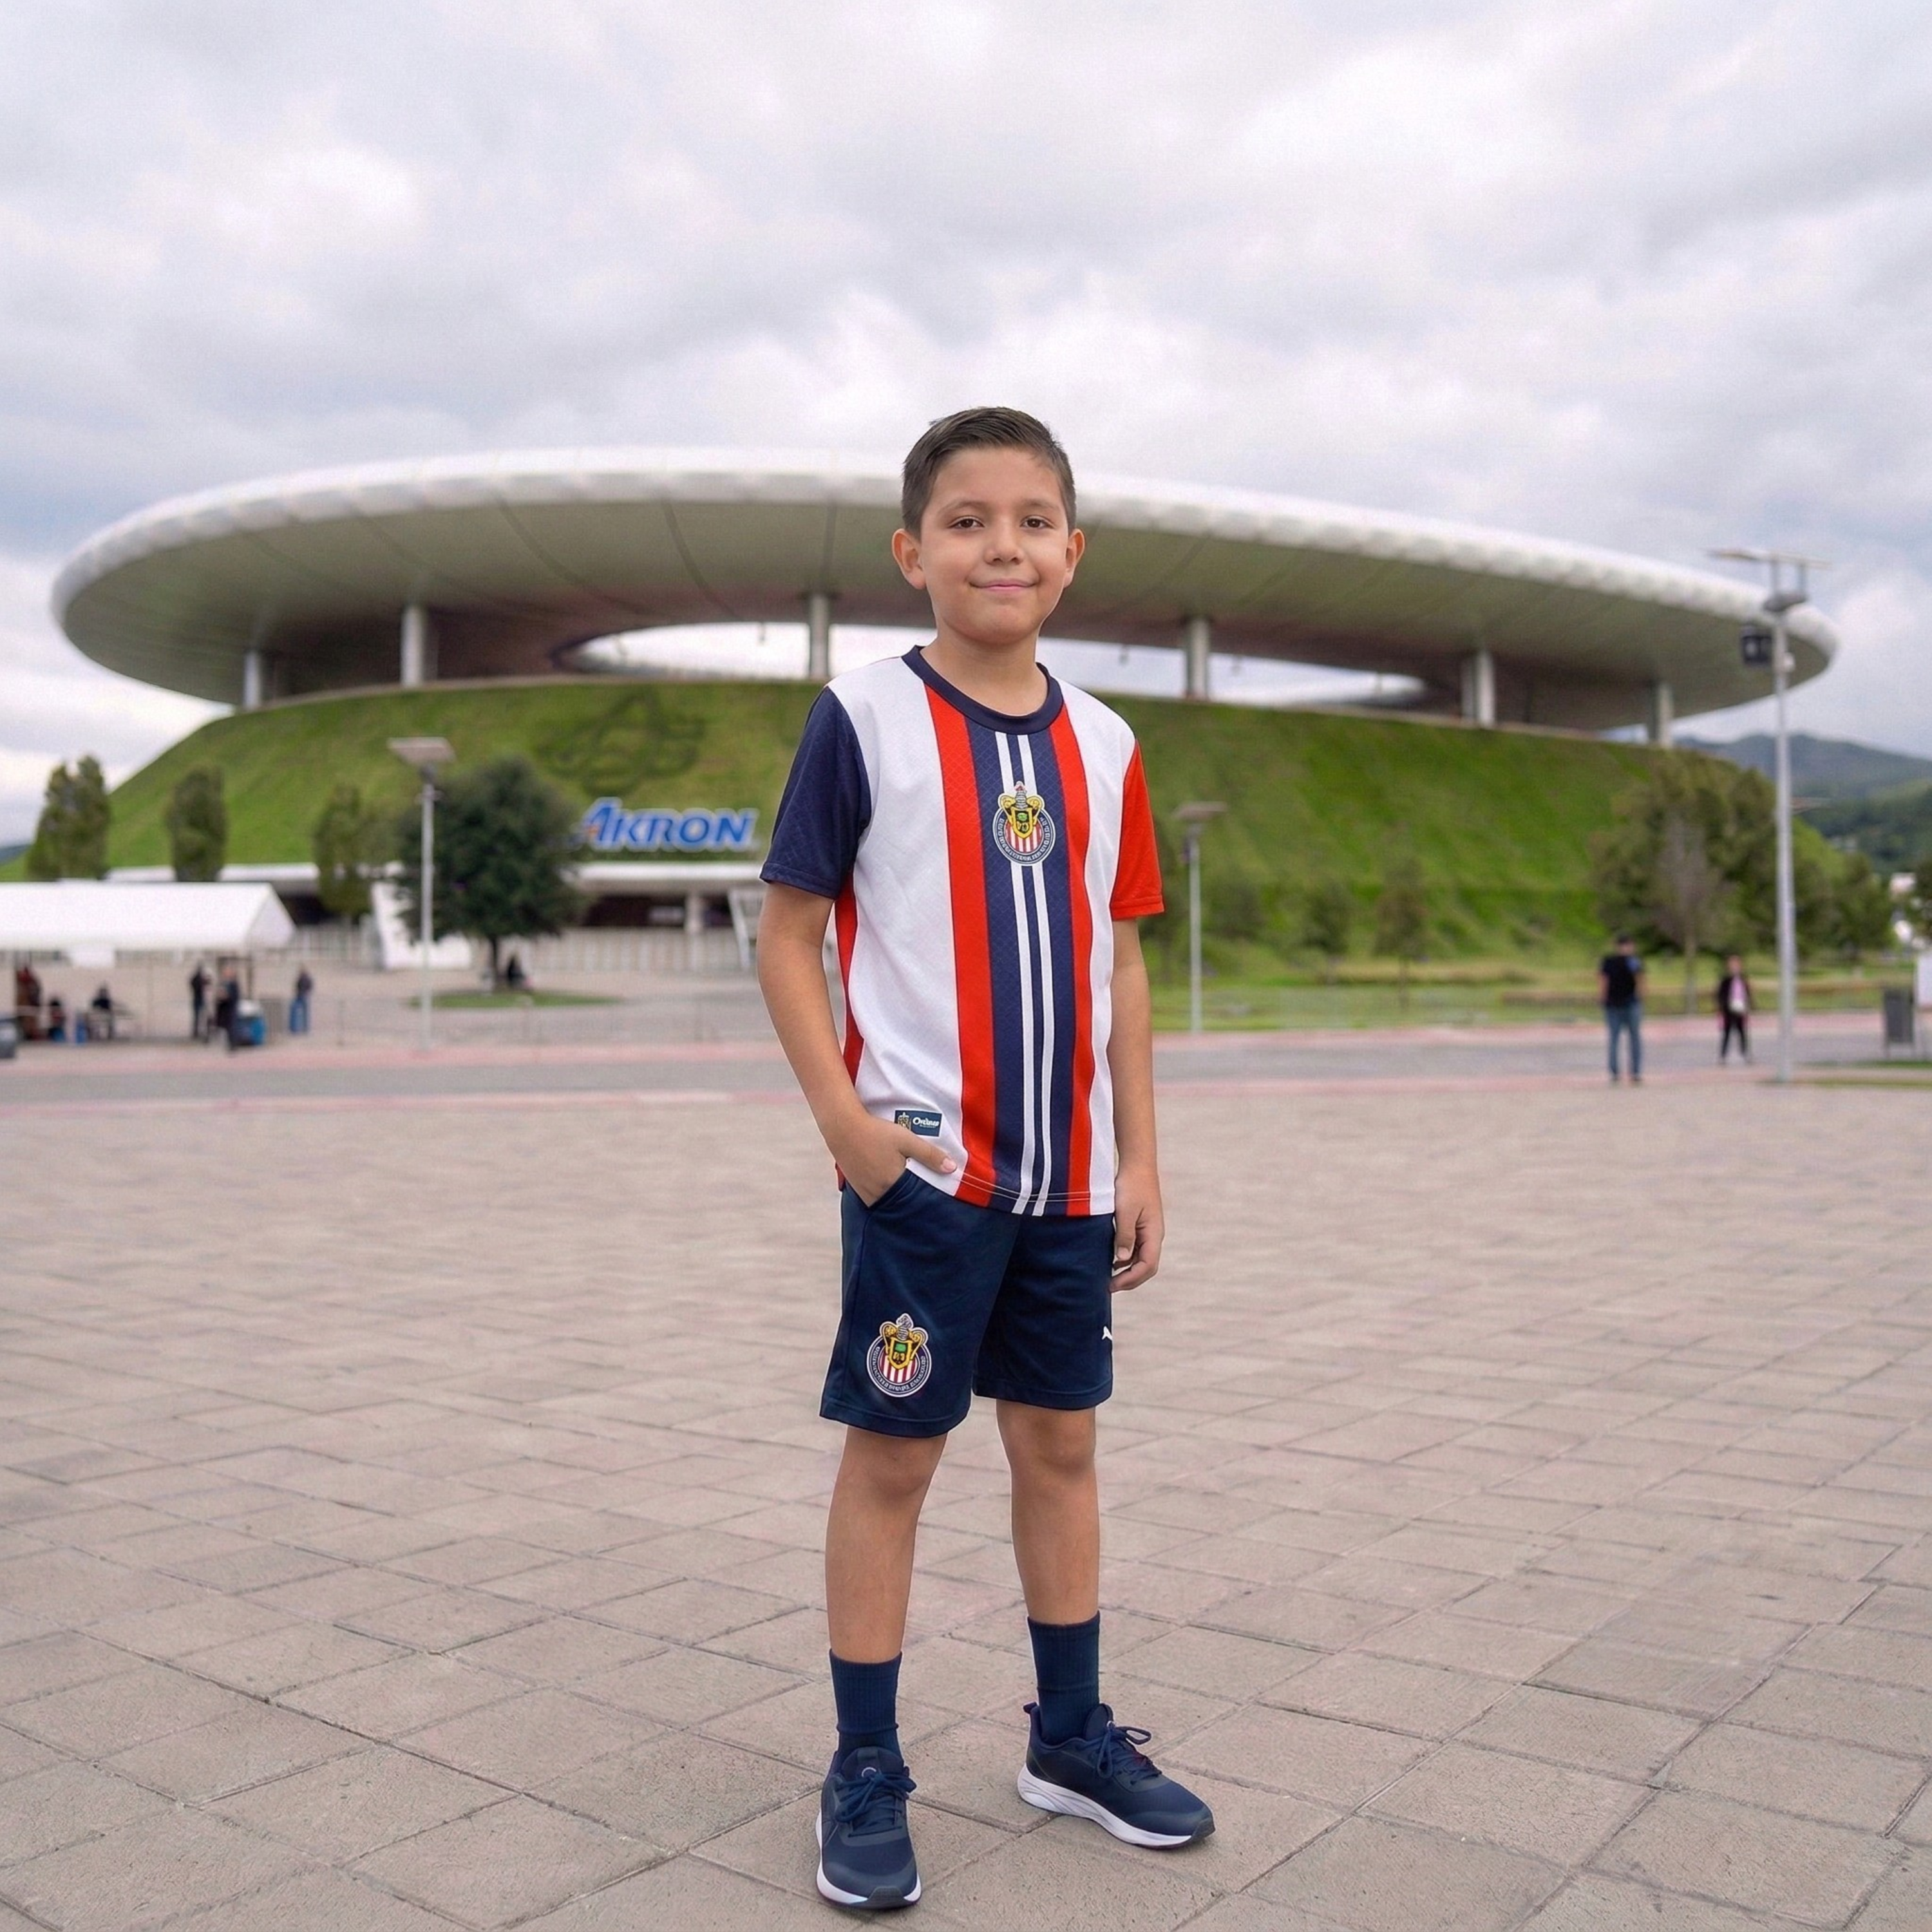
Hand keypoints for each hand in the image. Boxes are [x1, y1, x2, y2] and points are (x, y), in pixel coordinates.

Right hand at [830, 1110, 957, 1206]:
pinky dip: (883, 1193)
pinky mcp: (856, 1188)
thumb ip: (930, 1155)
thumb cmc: (875, 1132)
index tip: (933, 1198)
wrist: (842, 1127)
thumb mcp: (906, 1140)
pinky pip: (874, 1197)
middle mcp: (877, 1193)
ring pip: (887, 1201)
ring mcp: (865, 1192)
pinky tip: (887, 1182)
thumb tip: (952, 1169)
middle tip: (921, 1193)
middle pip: (900, 1203)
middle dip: (911, 1200)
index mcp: (892, 1184)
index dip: (924, 1199)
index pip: (915, 1200)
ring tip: (905, 1187)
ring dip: (896, 1197)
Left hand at [1110, 1163, 1162, 1291]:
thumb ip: (1124, 1236)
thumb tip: (1122, 1261)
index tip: (1111, 1285)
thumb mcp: (1125, 1211)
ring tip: (1107, 1276)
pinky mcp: (1141, 1225)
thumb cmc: (1131, 1186)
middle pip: (1146, 1267)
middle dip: (1129, 1280)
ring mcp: (1149, 1231)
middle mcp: (1154, 1235)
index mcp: (1154, 1234)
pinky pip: (1136, 1248)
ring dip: (1127, 1270)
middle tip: (1108, 1287)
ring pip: (1141, 1259)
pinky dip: (1125, 1258)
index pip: (1147, 1266)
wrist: (1137, 1165)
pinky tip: (1111, 1259)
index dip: (1130, 1280)